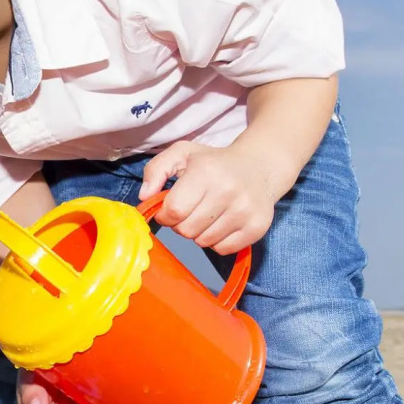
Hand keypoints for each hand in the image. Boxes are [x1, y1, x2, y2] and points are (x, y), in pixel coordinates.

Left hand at [139, 141, 280, 254]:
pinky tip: (221, 223)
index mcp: (206, 172)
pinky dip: (217, 241)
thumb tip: (144, 197)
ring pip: (203, 242)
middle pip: (186, 230)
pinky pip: (222, 249)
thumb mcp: (182, 153)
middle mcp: (228, 191)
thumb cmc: (214, 162)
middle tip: (191, 210)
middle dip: (181, 224)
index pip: (174, 211)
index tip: (170, 209)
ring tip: (208, 214)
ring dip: (199, 233)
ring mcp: (245, 211)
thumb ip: (155, 170)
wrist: (259, 166)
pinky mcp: (257, 227)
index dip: (166, 214)